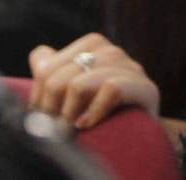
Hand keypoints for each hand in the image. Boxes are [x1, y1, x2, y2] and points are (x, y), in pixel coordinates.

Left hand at [27, 33, 159, 128]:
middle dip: (50, 110)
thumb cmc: (103, 117)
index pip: (46, 68)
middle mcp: (112, 52)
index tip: (43, 120)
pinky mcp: (147, 89)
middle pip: (57, 78)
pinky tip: (89, 125)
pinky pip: (111, 90)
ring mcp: (132, 69)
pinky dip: (94, 111)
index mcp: (92, 47)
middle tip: (55, 131)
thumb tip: (39, 54)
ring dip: (68, 115)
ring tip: (70, 132)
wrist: (144, 138)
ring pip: (79, 85)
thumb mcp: (74, 94)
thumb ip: (55, 73)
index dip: (38, 98)